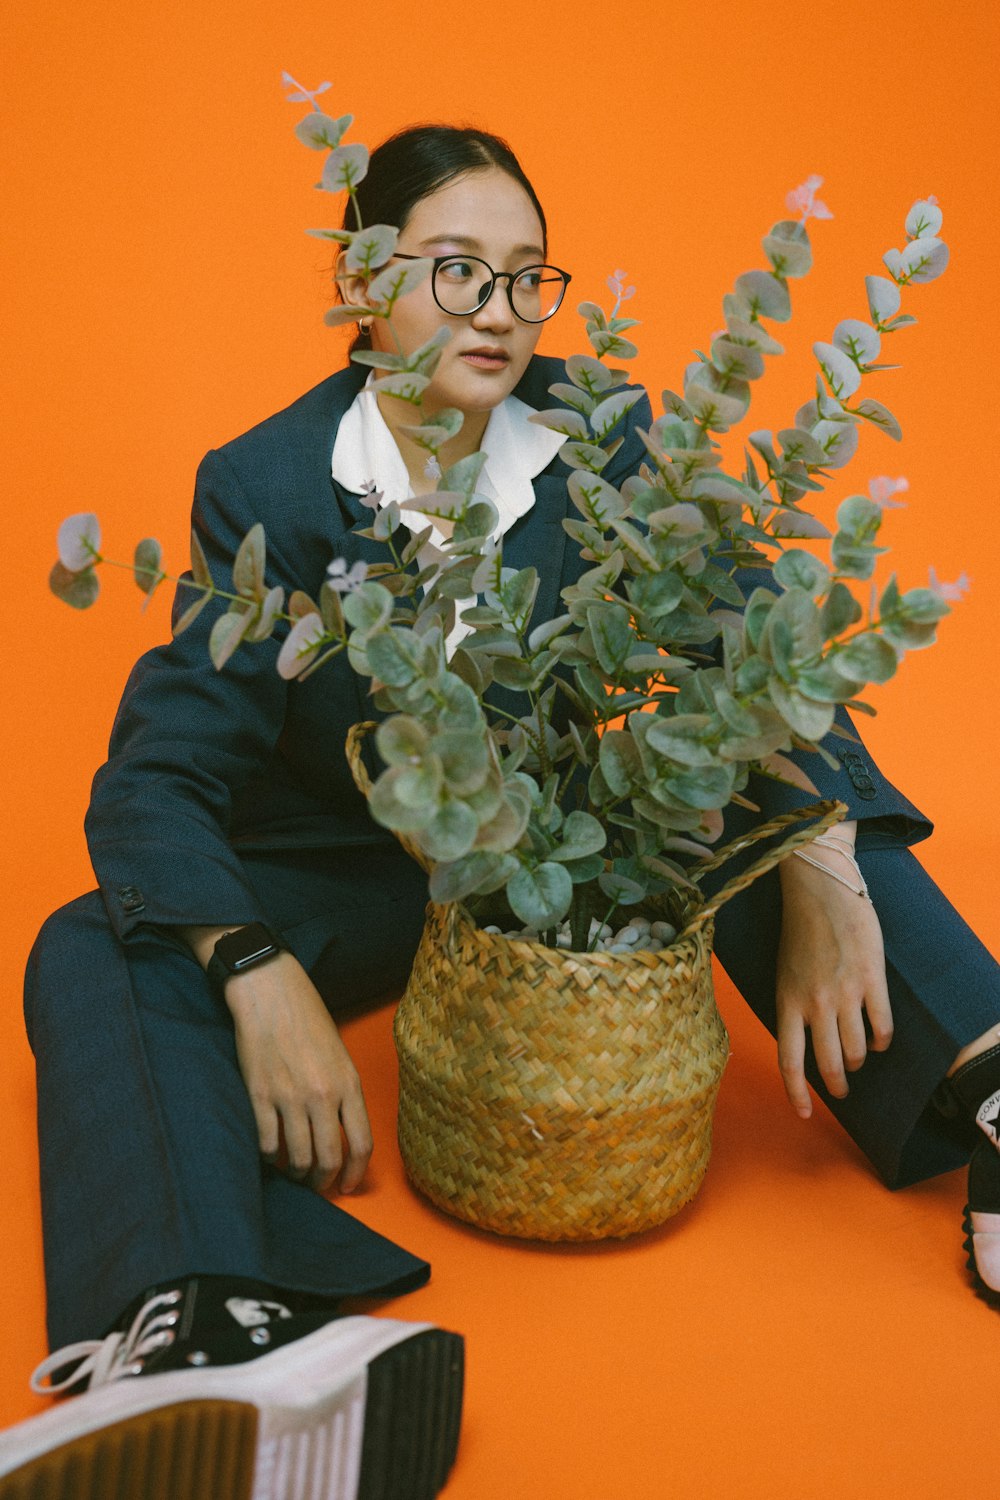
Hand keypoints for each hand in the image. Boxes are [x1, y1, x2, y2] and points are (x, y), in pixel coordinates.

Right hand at [223, 952, 372, 1193]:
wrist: (270, 992)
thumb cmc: (307, 1019)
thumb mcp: (339, 1054)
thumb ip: (343, 1092)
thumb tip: (341, 1131)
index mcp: (348, 1083)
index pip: (361, 1144)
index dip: (356, 1173)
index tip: (348, 1185)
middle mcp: (322, 1094)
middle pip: (329, 1158)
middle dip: (324, 1180)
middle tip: (318, 1184)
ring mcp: (290, 1097)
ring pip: (297, 1158)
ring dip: (296, 1172)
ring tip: (293, 1171)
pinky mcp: (260, 1096)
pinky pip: (267, 1143)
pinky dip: (269, 1157)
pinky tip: (270, 1153)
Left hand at [776, 840, 891, 1117]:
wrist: (822, 892)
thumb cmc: (801, 932)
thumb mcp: (783, 974)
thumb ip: (793, 1008)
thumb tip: (803, 1043)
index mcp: (786, 1002)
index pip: (788, 1061)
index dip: (796, 1093)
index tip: (804, 1114)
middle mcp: (814, 1003)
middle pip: (828, 1063)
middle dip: (837, 1084)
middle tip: (842, 1089)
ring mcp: (844, 993)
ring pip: (856, 1049)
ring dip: (858, 1059)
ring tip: (858, 1058)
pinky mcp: (871, 980)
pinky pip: (882, 1025)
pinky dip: (883, 1040)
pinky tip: (880, 1040)